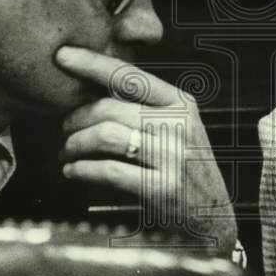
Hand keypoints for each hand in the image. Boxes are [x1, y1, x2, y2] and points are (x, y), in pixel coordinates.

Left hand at [55, 46, 237, 255]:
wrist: (213, 219)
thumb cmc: (185, 169)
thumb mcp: (177, 128)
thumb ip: (144, 107)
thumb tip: (90, 87)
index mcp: (181, 103)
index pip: (130, 75)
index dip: (92, 63)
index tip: (62, 56)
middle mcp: (180, 125)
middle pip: (109, 108)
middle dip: (75, 118)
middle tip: (63, 129)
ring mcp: (174, 157)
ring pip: (106, 135)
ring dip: (75, 144)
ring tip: (66, 153)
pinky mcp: (164, 189)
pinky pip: (110, 171)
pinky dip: (82, 169)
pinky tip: (73, 171)